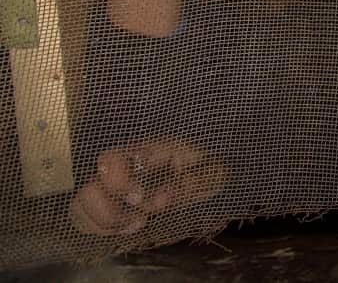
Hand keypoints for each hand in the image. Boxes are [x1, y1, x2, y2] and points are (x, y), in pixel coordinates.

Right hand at [69, 139, 224, 235]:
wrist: (204, 169)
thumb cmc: (206, 165)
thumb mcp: (211, 170)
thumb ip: (193, 180)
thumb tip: (160, 198)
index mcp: (146, 152)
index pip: (112, 160)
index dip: (118, 183)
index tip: (138, 199)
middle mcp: (122, 168)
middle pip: (88, 188)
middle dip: (108, 211)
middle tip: (140, 218)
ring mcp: (112, 185)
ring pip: (81, 206)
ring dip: (105, 224)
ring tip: (136, 224)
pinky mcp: (110, 201)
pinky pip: (87, 219)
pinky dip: (103, 230)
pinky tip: (129, 228)